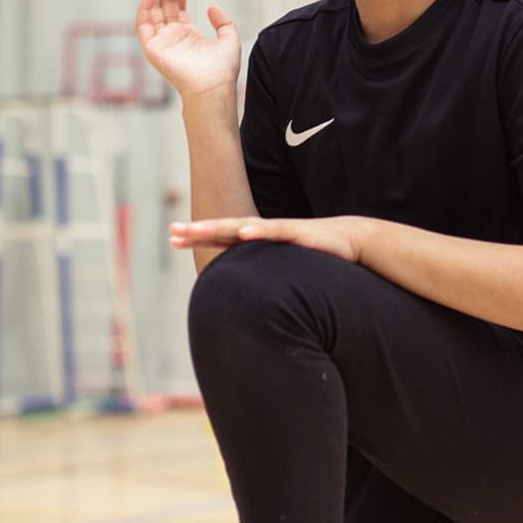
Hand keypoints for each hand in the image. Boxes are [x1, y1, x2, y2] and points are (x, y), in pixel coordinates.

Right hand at [136, 0, 241, 101]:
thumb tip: (211, 6)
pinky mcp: (152, 48)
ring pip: (150, 8)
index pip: (176, 3)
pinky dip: (144, 7)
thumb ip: (223, 21)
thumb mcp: (229, 39)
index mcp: (186, 33)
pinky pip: (142, 24)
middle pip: (164, 2)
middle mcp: (171, 35)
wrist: (214, 87)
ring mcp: (160, 41)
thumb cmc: (222, 70)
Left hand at [170, 216, 375, 262]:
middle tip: (172, 231)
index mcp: (258, 239)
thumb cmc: (315, 256)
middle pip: (224, 229)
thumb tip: (245, 296)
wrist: (350, 242)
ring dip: (218, 227)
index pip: (221, 237)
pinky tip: (242, 231)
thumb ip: (264, 275)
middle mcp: (264, 231)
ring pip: (242, 226)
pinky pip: (274, 231)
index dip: (198, 236)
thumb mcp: (283, 268)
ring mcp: (278, 230)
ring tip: (195, 229)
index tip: (173, 238)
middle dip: (198, 230)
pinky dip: (257, 231)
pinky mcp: (297, 232)